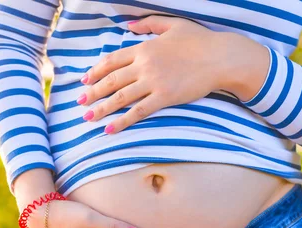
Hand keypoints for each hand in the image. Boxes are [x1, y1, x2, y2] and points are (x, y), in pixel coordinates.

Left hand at [77, 15, 269, 132]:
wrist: (221, 57)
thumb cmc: (200, 40)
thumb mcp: (172, 25)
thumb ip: (148, 25)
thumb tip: (128, 27)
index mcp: (144, 47)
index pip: (112, 60)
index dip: (96, 71)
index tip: (85, 80)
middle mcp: (144, 65)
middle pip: (111, 80)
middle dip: (92, 92)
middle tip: (80, 101)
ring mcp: (153, 82)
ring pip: (120, 98)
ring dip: (101, 109)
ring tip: (87, 118)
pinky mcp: (164, 97)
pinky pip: (138, 112)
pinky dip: (122, 121)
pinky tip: (109, 129)